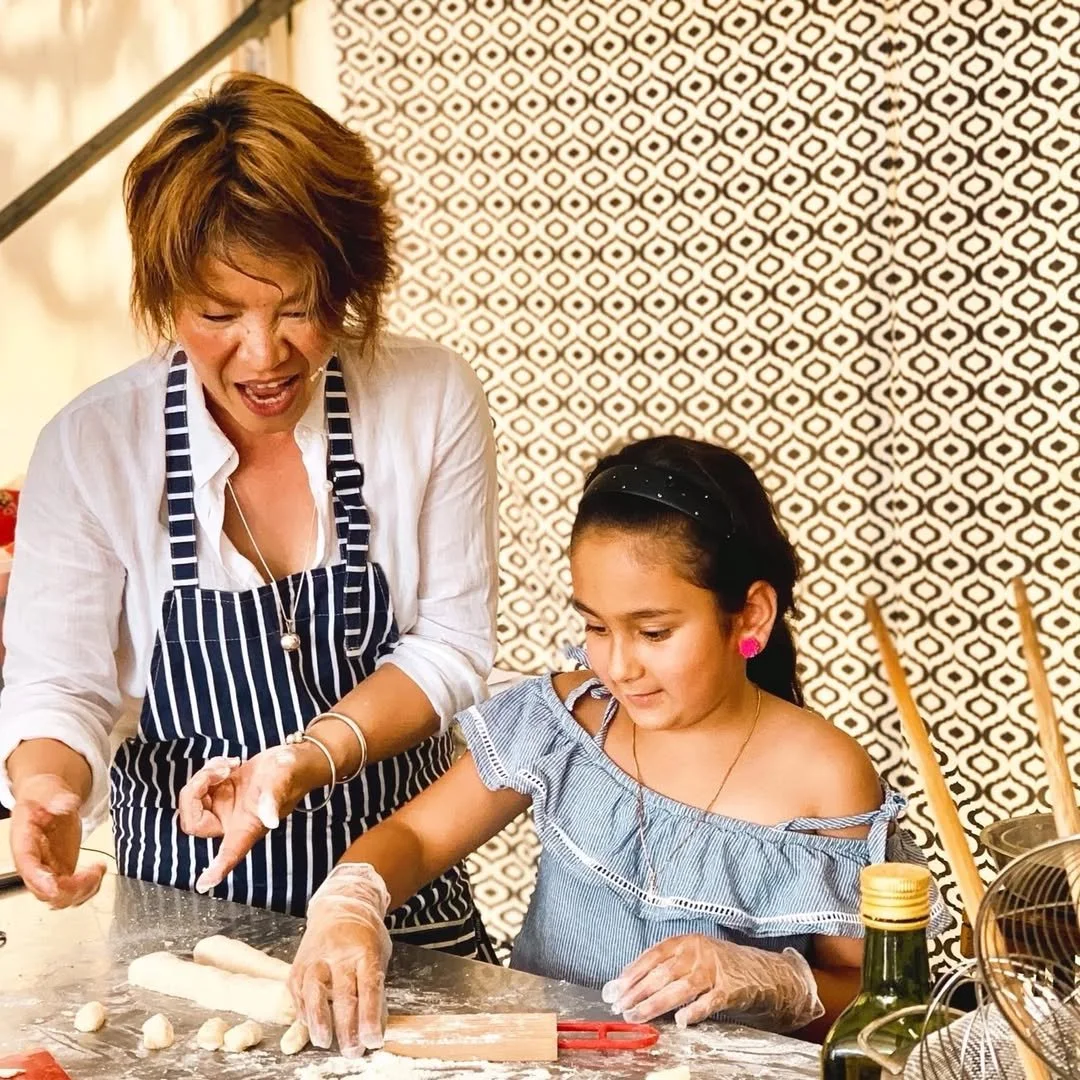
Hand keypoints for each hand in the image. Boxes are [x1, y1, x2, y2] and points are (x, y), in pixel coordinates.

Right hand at [9, 773, 105, 907]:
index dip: (39, 881)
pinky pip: (72, 891)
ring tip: (99, 869)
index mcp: (24, 843)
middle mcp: (34, 863)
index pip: (27, 867)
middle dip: (70, 888)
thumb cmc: (41, 796)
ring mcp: (48, 870)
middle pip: (44, 890)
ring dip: (83, 890)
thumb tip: (66, 803)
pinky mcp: (62, 871)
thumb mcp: (46, 790)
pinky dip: (88, 887)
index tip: (55, 887)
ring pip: (60, 897)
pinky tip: (99, 870)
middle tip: (93, 871)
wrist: (47, 798)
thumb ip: (55, 797)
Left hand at [179, 746, 326, 892]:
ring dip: (205, 776)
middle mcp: (232, 821)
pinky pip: (200, 785)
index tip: (203, 885)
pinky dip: (210, 770)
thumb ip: (273, 800)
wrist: (292, 759)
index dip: (216, 870)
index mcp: (247, 827)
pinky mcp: (221, 792)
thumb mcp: (281, 782)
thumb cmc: (292, 773)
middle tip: (218, 772)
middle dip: (196, 791)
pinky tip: (230, 764)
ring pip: (193, 799)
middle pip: (193, 820)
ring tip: (228, 765)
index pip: (229, 854)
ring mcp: (224, 807)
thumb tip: (270, 820)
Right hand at [289, 863, 391, 1057]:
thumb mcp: (379, 954)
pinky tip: (309, 1025)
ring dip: (318, 1020)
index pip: (369, 987)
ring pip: (314, 991)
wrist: (339, 905)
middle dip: (348, 1027)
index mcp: (364, 950)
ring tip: (324, 1041)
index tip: (373, 1040)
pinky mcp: (299, 963)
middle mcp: (339, 953)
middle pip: (343, 994)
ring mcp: (316, 957)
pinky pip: (297, 990)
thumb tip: (376, 1027)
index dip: (371, 1016)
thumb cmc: (364, 935)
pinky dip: (303, 1010)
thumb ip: (376, 987)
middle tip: (353, 1050)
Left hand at [601, 934, 823, 1032]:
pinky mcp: (729, 990)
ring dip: (655, 1004)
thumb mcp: (691, 956)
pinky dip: (693, 1012)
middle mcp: (698, 952)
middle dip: (637, 991)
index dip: (633, 971)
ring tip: (637, 1015)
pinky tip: (680, 1021)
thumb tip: (628, 984)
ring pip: (679, 988)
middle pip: (662, 973)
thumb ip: (665, 966)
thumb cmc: (716, 965)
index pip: (653, 955)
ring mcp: (714, 970)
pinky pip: (708, 1002)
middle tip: (620, 1006)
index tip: (615, 987)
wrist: (760, 971)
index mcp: (686, 941)